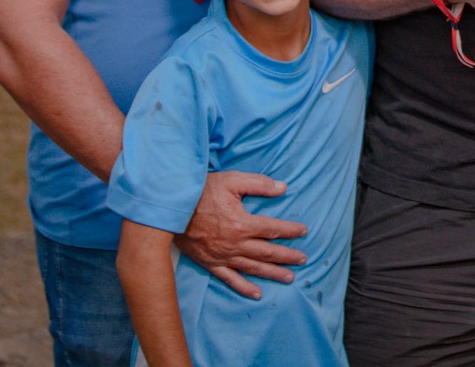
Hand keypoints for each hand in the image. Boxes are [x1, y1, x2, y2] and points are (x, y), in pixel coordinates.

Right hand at [174, 171, 307, 299]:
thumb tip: (283, 187)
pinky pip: (230, 279)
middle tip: (303, 259)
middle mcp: (236, 244)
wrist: (171, 209)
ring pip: (253, 268)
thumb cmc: (202, 192)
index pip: (273, 229)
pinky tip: (257, 293)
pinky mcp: (210, 263)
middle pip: (268, 253)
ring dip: (273, 273)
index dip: (290, 230)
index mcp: (243, 224)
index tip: (303, 231)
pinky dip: (244, 288)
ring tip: (289, 278)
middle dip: (287, 256)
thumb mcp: (232, 180)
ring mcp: (223, 256)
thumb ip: (259, 184)